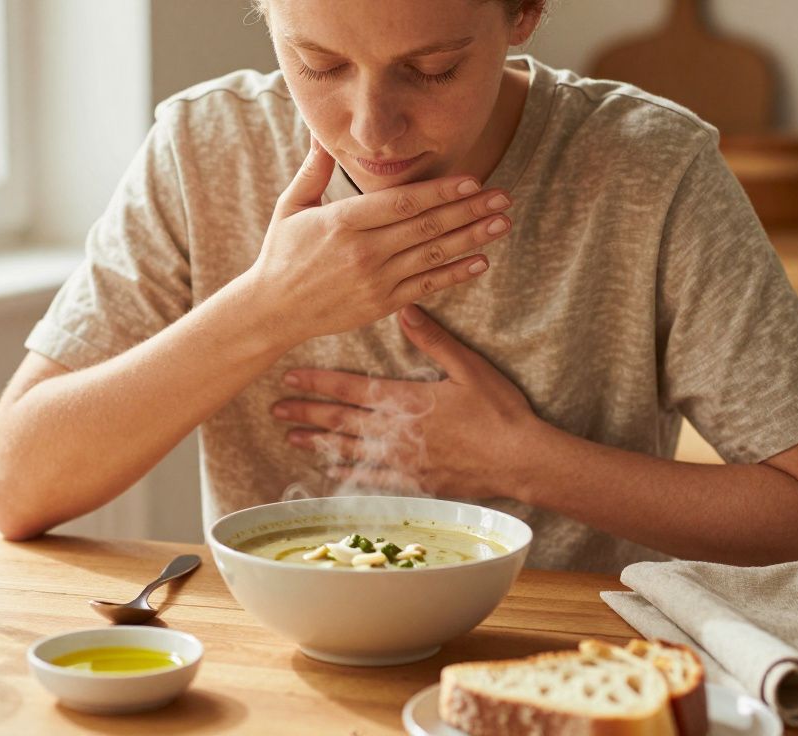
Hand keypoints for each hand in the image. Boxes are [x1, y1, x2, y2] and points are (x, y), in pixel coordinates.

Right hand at [247, 137, 513, 342]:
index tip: (472, 180)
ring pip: (432, 256)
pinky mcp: (381, 304)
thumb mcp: (291, 206)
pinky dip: (455, 274)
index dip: (440, 191)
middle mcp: (363, 251)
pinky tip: (481, 261)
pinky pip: (426, 287)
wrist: (271, 310)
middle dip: (468, 210)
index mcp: (343, 222)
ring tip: (501, 223)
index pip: (401, 202)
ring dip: (471, 238)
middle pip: (426, 227)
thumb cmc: (281, 254)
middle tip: (503, 196)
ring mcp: (374, 280)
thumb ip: (314, 170)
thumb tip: (321, 132)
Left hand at [272, 304, 536, 497]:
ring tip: (291, 437)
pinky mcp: (417, 482)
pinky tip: (331, 470)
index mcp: (409, 399)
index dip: (318, 383)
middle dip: (307, 411)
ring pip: (352, 450)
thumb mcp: (470, 367)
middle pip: (343, 420)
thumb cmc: (500, 410)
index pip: (352, 388)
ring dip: (320, 442)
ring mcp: (406, 460)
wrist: (521, 460)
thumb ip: (434, 340)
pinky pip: (374, 478)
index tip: (290, 377)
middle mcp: (399, 431)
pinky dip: (350, 473)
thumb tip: (403, 308)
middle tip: (275, 408)